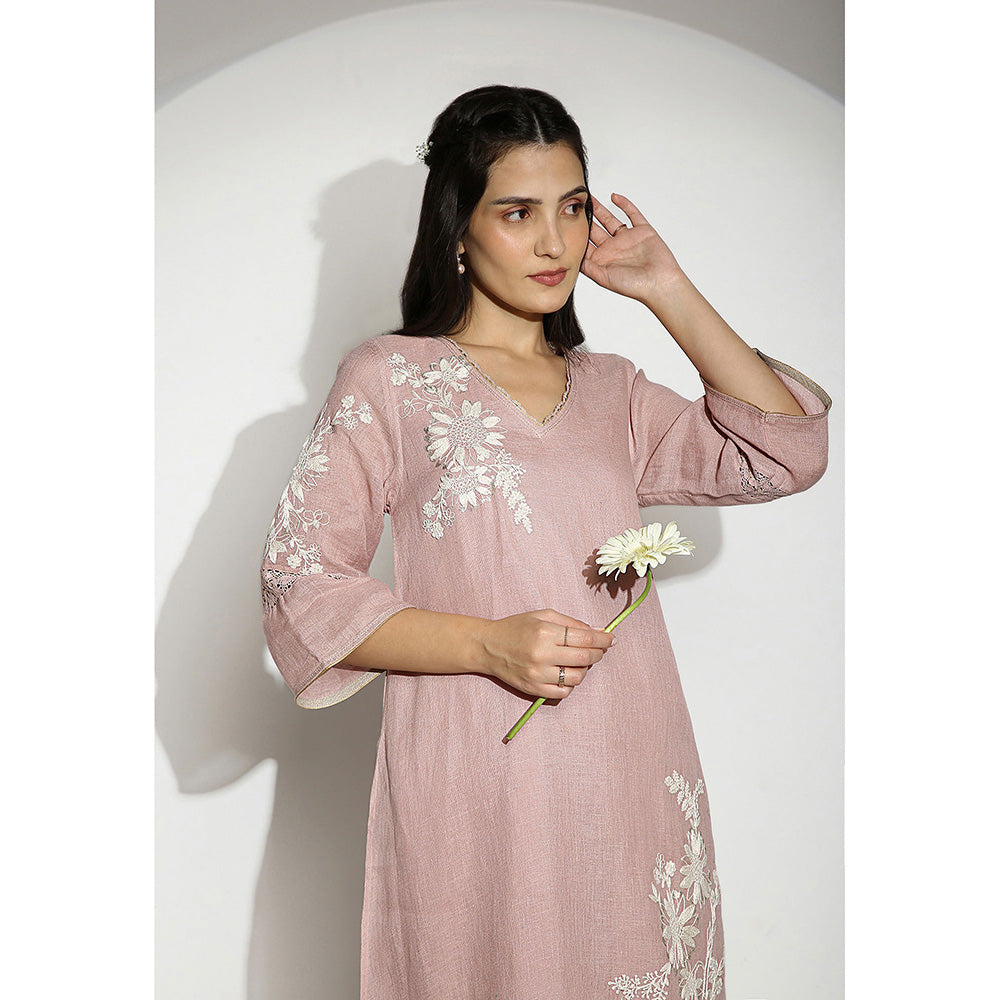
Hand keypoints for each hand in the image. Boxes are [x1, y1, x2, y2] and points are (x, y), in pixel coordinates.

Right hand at [477, 608, 613, 699]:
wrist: (488, 646)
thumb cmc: (517, 627)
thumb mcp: (543, 615)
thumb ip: (572, 623)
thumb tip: (599, 632)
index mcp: (545, 632)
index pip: (585, 638)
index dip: (603, 640)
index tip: (611, 639)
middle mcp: (542, 654)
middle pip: (585, 658)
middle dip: (598, 653)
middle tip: (598, 650)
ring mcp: (538, 674)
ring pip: (577, 677)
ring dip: (584, 669)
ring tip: (578, 661)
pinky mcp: (533, 689)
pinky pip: (564, 692)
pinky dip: (570, 684)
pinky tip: (565, 673)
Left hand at [581, 193, 684, 303]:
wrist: (660, 283)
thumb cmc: (633, 285)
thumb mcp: (604, 277)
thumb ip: (587, 266)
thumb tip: (570, 256)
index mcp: (603, 259)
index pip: (586, 243)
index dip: (576, 233)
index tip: (563, 221)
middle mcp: (614, 248)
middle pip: (595, 229)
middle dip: (586, 217)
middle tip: (575, 204)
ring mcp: (628, 238)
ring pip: (611, 219)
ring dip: (600, 208)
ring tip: (590, 197)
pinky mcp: (642, 231)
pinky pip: (632, 214)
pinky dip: (624, 204)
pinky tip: (614, 196)